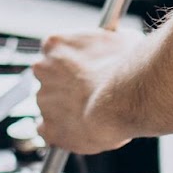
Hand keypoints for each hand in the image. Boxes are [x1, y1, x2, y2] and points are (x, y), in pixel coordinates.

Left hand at [33, 28, 147, 154]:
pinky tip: (81, 131)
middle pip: (50, 79)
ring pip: (51, 107)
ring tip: (94, 114)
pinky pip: (49, 132)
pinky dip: (62, 134)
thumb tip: (116, 44)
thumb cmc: (129, 66)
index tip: (85, 71)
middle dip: (67, 87)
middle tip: (90, 93)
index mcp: (55, 44)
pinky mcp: (49, 129)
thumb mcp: (122, 38)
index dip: (72, 64)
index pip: (55, 52)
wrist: (128, 96)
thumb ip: (108, 42)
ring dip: (66, 110)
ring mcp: (44, 100)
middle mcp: (43, 69)